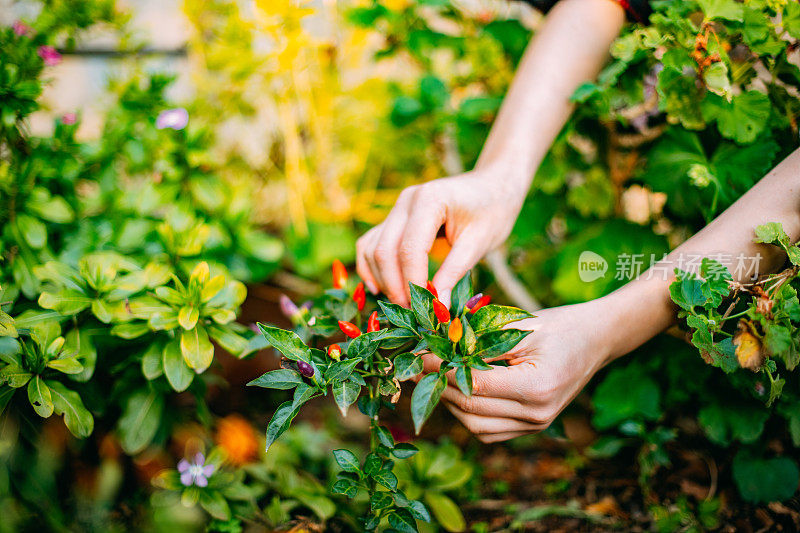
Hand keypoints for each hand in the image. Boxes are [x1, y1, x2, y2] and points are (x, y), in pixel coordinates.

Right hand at [356, 166, 526, 306]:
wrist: (493, 187)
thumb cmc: (492, 212)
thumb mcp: (479, 243)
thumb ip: (455, 272)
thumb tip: (437, 307)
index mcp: (430, 200)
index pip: (409, 249)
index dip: (413, 283)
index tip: (425, 309)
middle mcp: (406, 200)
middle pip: (384, 250)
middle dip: (395, 285)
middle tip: (413, 312)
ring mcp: (396, 207)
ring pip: (372, 248)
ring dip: (382, 279)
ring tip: (402, 303)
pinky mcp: (394, 217)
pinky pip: (371, 242)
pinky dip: (371, 266)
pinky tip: (379, 288)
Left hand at [417, 301, 613, 442]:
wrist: (598, 339)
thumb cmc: (561, 325)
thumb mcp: (521, 328)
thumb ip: (481, 343)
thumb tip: (438, 349)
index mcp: (535, 388)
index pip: (473, 385)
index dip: (439, 371)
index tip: (417, 355)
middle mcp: (536, 415)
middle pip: (470, 410)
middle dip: (438, 388)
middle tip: (416, 368)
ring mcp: (535, 425)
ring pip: (476, 426)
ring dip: (450, 404)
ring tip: (432, 379)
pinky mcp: (532, 427)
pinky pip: (489, 431)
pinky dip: (468, 415)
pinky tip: (456, 392)